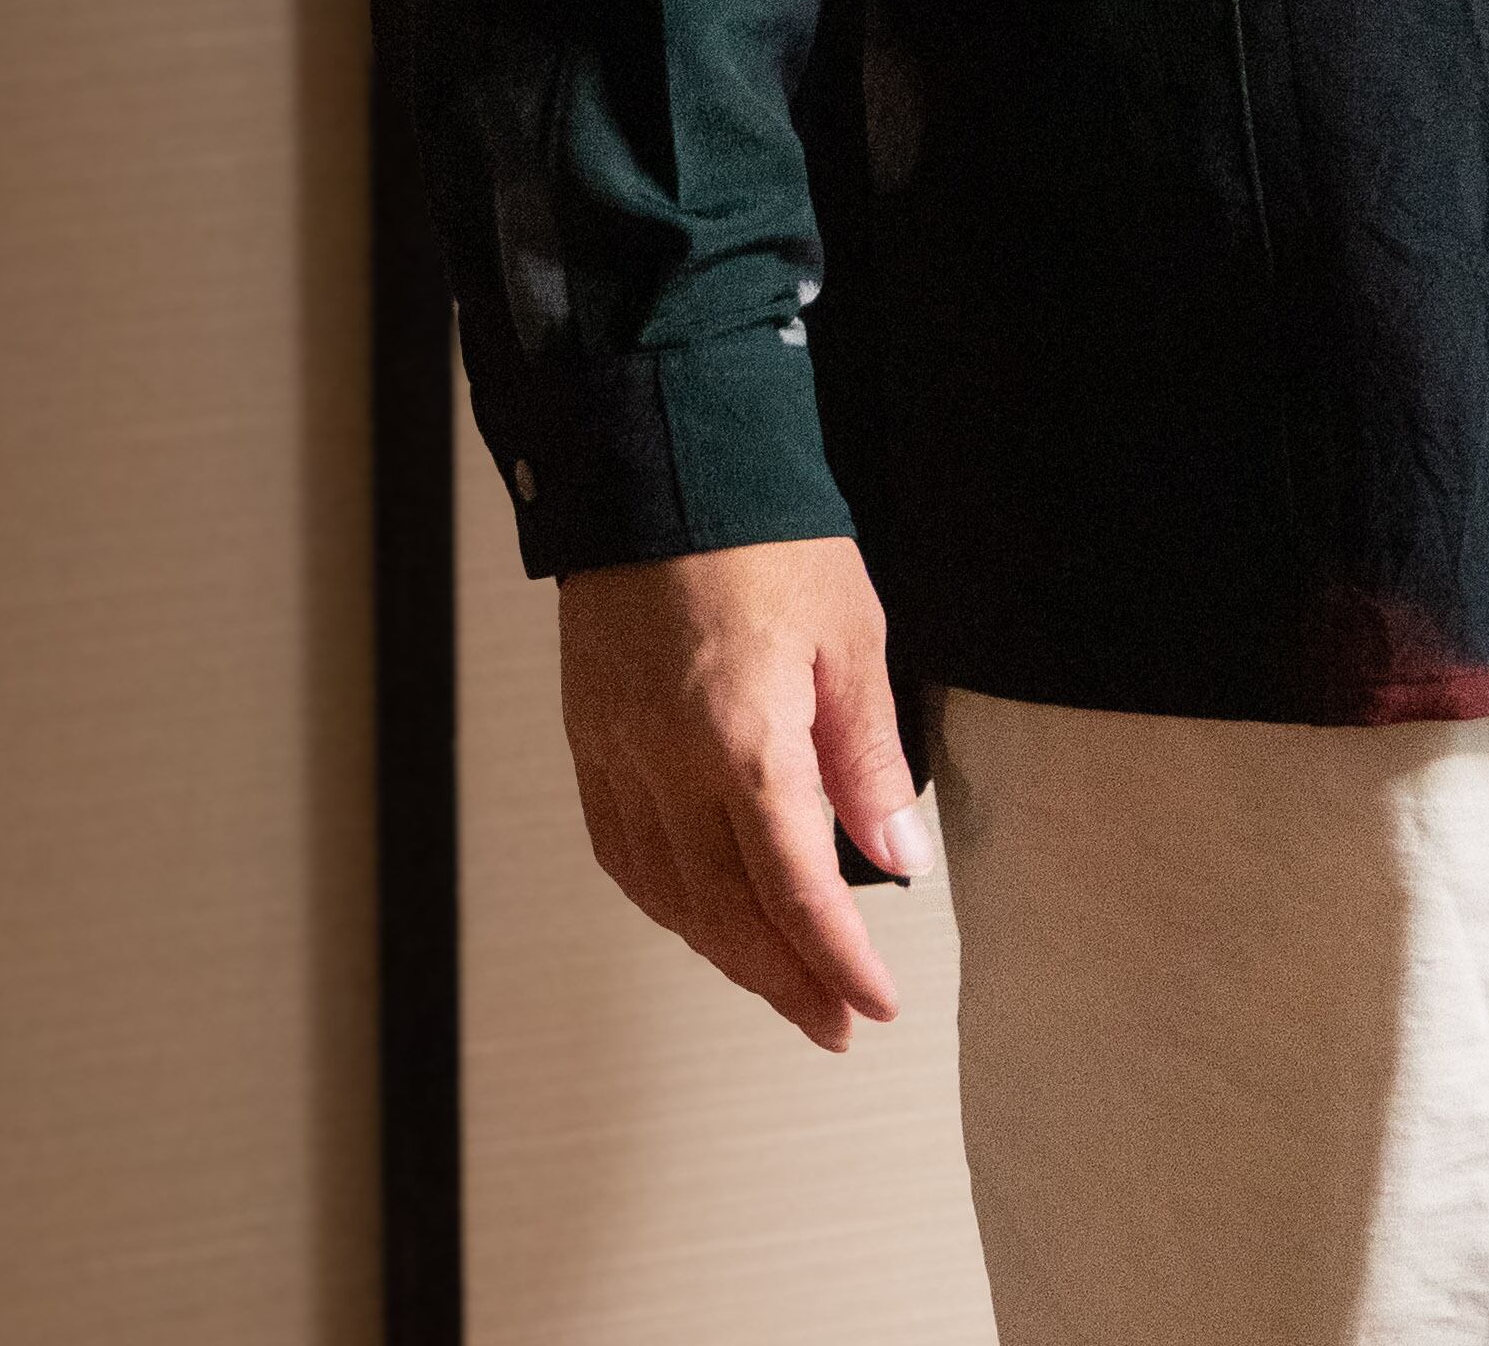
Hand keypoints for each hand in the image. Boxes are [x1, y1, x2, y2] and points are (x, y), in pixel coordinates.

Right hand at [557, 534, 931, 1049]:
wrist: (660, 465)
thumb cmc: (763, 535)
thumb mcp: (851, 636)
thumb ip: (869, 757)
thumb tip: (899, 857)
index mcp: (743, 740)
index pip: (792, 891)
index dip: (835, 961)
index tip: (872, 1005)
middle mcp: (667, 766)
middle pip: (727, 914)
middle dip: (786, 981)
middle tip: (834, 1023)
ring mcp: (617, 757)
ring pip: (669, 898)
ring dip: (727, 955)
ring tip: (782, 984)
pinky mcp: (589, 741)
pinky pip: (622, 854)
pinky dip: (666, 903)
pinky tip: (701, 916)